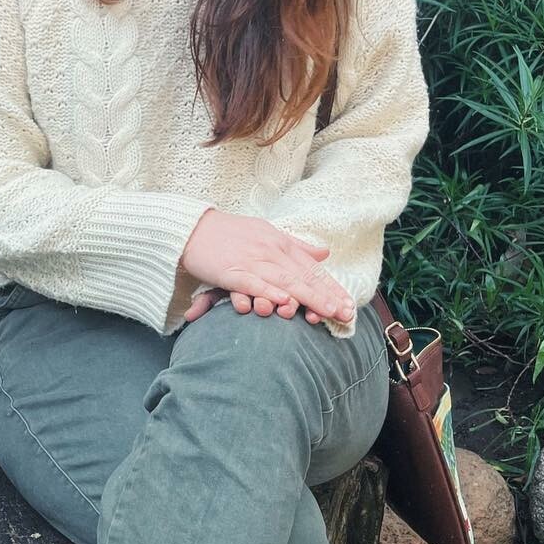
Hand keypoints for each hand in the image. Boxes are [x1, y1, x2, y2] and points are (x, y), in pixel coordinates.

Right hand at [180, 210, 354, 324]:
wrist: (194, 229)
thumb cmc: (230, 233)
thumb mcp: (268, 233)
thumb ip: (296, 245)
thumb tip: (324, 252)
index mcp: (282, 243)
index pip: (312, 268)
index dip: (332, 287)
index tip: (349, 304)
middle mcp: (272, 251)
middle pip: (304, 277)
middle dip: (327, 296)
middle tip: (346, 314)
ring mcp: (253, 261)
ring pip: (286, 281)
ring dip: (308, 298)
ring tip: (326, 312)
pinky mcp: (233, 271)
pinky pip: (254, 283)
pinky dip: (270, 292)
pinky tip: (285, 302)